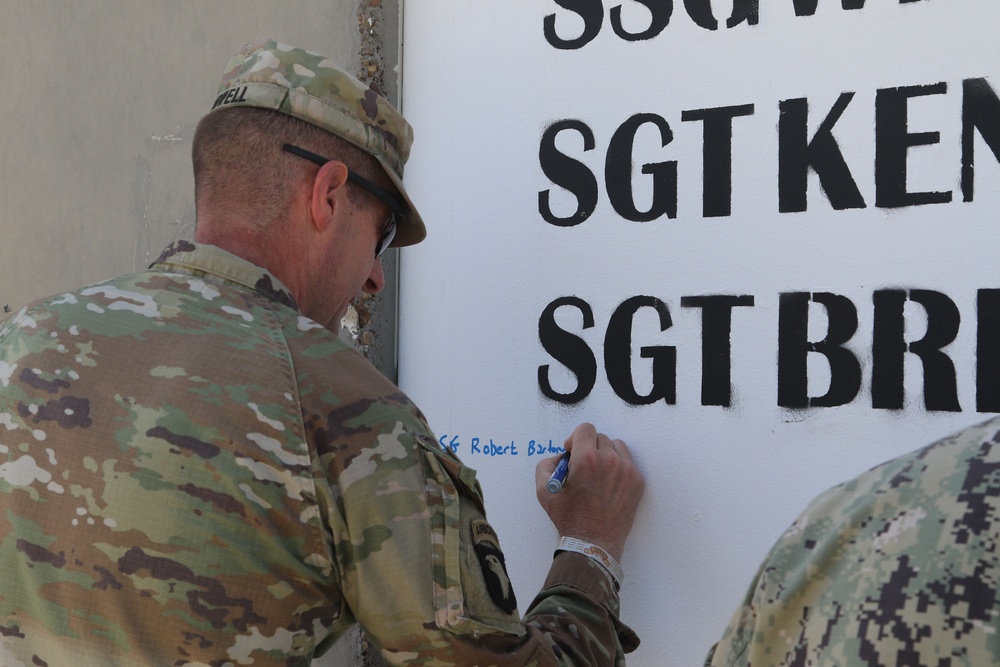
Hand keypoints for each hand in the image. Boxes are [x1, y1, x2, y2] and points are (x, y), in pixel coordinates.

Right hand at [535, 423, 644, 561]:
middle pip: (600, 437)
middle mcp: (609, 460)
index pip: (585, 429)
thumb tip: (562, 455)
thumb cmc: (568, 518)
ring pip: (617, 446)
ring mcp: (627, 471)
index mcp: (586, 458)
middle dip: (590, 448)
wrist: (592, 543)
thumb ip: (547, 463)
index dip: (575, 438)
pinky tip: (609, 484)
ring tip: (598, 474)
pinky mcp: (637, 482)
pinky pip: (628, 462)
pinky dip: (618, 468)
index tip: (572, 451)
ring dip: (606, 454)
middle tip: (583, 466)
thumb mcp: (544, 490)